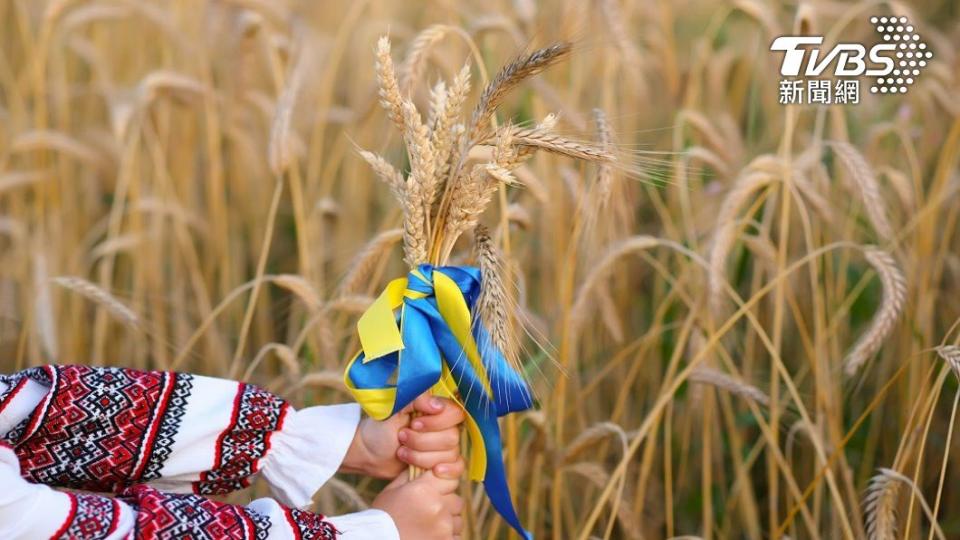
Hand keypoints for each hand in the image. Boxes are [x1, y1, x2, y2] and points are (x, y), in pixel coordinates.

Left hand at [341, 394, 465, 478]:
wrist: (369, 454)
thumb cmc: (380, 429)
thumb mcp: (394, 410)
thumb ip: (416, 401)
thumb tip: (437, 406)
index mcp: (435, 410)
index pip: (454, 413)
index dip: (436, 422)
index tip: (414, 425)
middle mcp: (443, 427)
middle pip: (452, 437)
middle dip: (422, 441)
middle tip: (402, 438)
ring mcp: (443, 447)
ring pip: (450, 454)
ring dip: (422, 456)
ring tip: (401, 452)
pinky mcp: (440, 464)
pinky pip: (457, 467)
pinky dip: (446, 470)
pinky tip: (433, 471)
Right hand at [373, 469, 464, 539]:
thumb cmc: (382, 517)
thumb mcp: (392, 490)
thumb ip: (411, 475)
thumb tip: (424, 464)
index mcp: (424, 489)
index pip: (450, 479)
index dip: (443, 485)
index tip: (434, 492)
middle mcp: (437, 506)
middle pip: (456, 500)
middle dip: (446, 504)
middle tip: (428, 512)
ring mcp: (444, 527)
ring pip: (457, 519)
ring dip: (447, 521)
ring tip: (428, 526)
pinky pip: (456, 536)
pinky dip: (447, 536)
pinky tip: (430, 535)